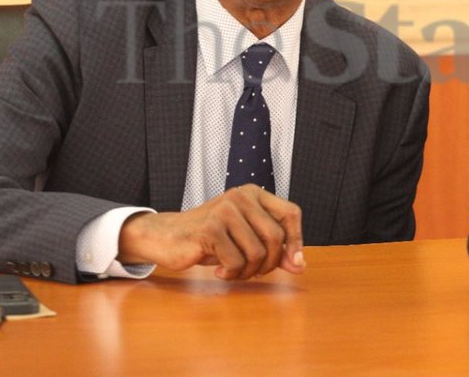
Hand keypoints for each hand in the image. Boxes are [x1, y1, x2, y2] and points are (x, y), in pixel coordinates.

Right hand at [118, 185, 305, 278]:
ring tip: (233, 271)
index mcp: (254, 194)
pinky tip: (219, 272)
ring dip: (248, 272)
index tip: (295, 263)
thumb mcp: (246, 241)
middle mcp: (241, 197)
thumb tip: (300, 266)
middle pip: (276, 237)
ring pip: (257, 253)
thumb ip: (274, 251)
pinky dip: (230, 274)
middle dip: (270, 264)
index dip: (297, 240)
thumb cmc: (210, 239)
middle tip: (253, 272)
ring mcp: (225, 211)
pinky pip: (236, 261)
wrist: (167, 237)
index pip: (291, 213)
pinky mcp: (209, 229)